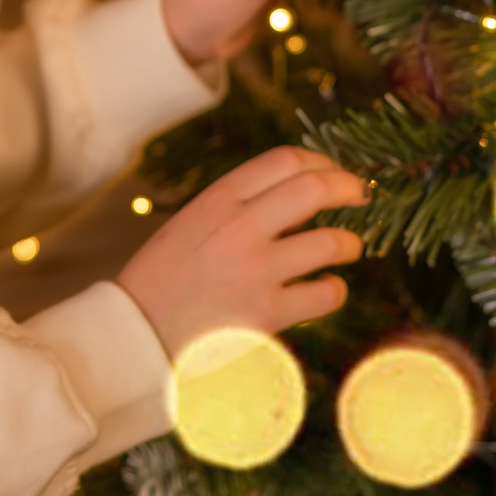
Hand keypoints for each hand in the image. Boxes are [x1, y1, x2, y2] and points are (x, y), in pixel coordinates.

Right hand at [116, 147, 367, 357]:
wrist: (135, 335)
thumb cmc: (160, 281)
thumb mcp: (189, 225)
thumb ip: (234, 208)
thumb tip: (296, 199)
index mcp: (217, 199)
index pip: (285, 161)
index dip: (320, 162)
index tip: (332, 173)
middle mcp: (239, 226)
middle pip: (315, 188)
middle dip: (348, 188)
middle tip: (360, 197)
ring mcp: (256, 270)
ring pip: (330, 242)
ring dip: (349, 243)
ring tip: (349, 247)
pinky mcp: (267, 314)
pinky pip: (325, 295)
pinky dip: (335, 290)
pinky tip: (329, 289)